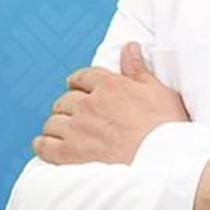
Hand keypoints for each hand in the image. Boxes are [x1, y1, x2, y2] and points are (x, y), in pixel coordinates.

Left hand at [33, 42, 189, 165]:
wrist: (162, 162)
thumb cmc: (166, 127)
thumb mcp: (159, 91)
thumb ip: (138, 69)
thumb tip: (129, 47)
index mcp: (110, 86)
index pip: (83, 77)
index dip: (79, 82)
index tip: (77, 87)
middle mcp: (89, 104)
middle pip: (66, 100)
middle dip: (69, 105)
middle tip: (75, 114)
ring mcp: (76, 130)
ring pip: (53, 121)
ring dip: (57, 124)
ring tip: (63, 131)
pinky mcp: (69, 154)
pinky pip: (44, 145)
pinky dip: (43, 144)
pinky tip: (48, 145)